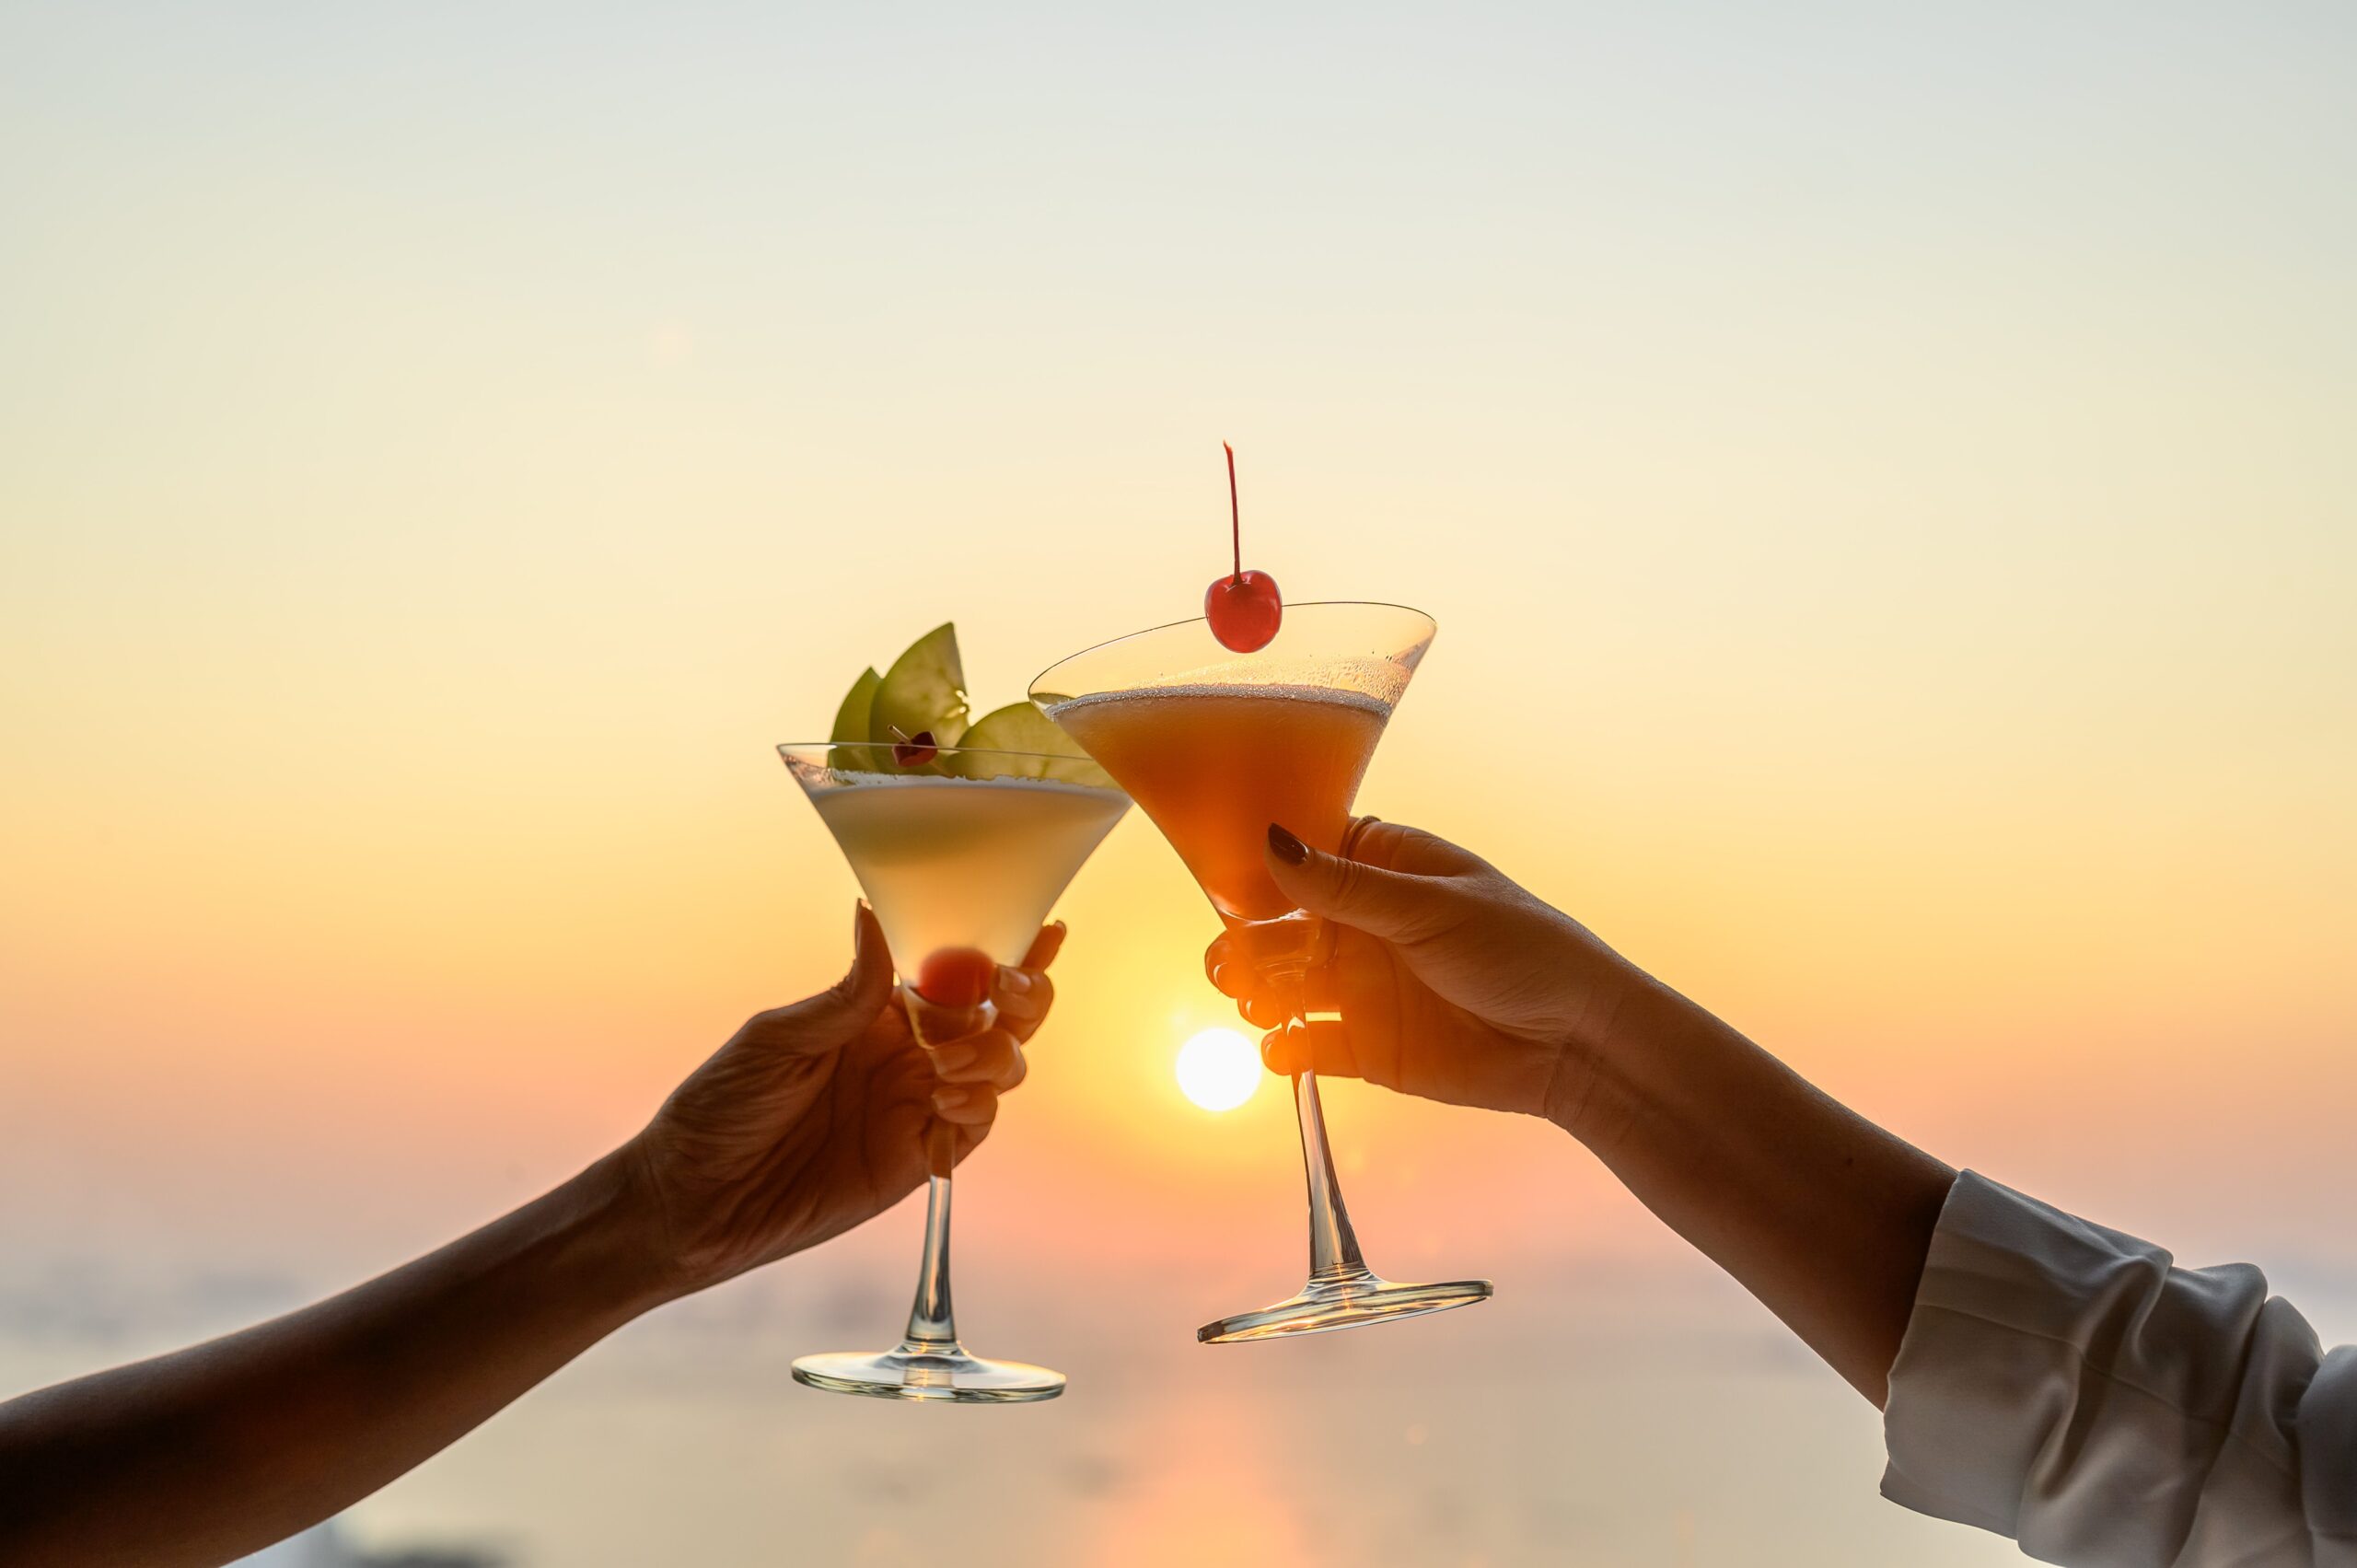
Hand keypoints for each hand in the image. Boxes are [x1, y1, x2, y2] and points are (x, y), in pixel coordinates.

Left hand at [624, 903, 1063, 1297]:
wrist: (692, 1203)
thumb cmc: (717, 1109)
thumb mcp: (776, 1041)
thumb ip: (846, 994)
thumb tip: (876, 915)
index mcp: (876, 1009)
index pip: (954, 969)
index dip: (1004, 948)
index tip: (1043, 929)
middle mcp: (908, 1051)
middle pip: (997, 1014)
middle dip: (1021, 996)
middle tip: (1004, 989)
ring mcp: (918, 1104)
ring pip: (1000, 1064)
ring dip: (995, 1052)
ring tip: (944, 1064)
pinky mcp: (920, 1158)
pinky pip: (977, 1124)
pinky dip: (978, 1105)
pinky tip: (944, 1099)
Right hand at [1205, 820, 1643, 1127]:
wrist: (1574, 1041)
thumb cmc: (1522, 950)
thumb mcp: (1430, 908)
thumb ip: (1347, 888)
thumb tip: (1272, 845)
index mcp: (1382, 868)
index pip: (1303, 853)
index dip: (1258, 863)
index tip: (1222, 878)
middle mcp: (1361, 924)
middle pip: (1279, 925)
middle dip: (1246, 940)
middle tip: (1229, 961)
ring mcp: (1360, 986)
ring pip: (1284, 985)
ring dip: (1257, 992)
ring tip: (1254, 1001)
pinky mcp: (1366, 1047)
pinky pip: (1307, 1046)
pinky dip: (1285, 1049)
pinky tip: (1279, 1049)